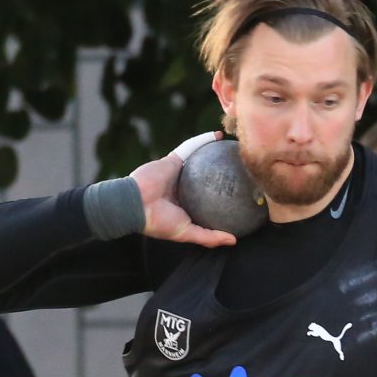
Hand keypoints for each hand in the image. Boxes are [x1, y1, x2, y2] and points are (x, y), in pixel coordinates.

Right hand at [130, 131, 239, 249]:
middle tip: (241, 168)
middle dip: (221, 171)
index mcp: (186, 205)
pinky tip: (217, 136)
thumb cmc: (159, 222)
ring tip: (232, 147)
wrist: (134, 205)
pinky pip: (189, 147)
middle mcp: (183, 188)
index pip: (208, 198)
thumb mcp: (187, 233)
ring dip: (213, 151)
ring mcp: (177, 172)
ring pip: (199, 159)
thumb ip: (209, 237)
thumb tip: (234, 240)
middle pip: (206, 177)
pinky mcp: (171, 160)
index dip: (223, 195)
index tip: (242, 193)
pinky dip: (202, 140)